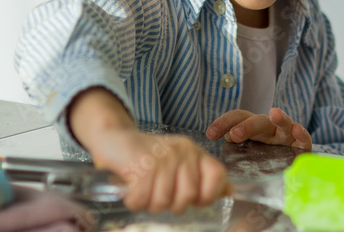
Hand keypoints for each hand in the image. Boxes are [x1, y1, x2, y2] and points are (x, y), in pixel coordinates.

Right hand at [68, 87, 227, 213]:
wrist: (114, 138)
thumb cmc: (147, 157)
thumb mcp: (178, 164)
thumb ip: (202, 178)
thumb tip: (229, 192)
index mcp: (194, 152)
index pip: (218, 175)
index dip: (208, 195)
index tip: (194, 200)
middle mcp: (182, 152)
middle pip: (188, 196)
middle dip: (171, 204)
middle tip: (158, 193)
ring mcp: (163, 158)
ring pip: (164, 201)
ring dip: (149, 203)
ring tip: (144, 188)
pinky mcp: (142, 165)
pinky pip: (142, 200)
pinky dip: (134, 200)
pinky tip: (132, 188)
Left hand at [206, 108, 312, 149]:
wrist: (287, 167)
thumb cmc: (262, 158)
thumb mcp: (246, 151)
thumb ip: (235, 147)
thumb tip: (225, 138)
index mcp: (252, 127)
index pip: (237, 118)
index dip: (224, 123)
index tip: (210, 134)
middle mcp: (269, 128)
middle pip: (258, 121)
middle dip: (246, 126)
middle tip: (234, 135)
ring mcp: (286, 135)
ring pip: (284, 123)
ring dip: (280, 118)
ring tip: (275, 113)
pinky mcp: (301, 146)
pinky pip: (304, 140)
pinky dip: (302, 134)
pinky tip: (297, 130)